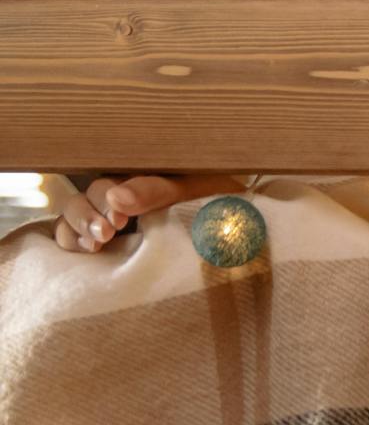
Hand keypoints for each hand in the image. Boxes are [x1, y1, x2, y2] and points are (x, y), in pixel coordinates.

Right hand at [53, 174, 246, 253]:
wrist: (241, 222)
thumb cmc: (220, 198)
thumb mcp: (196, 188)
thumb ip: (158, 191)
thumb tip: (116, 198)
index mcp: (141, 173)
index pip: (106, 181)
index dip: (103, 198)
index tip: (118, 220)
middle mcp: (121, 193)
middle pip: (84, 197)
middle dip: (87, 215)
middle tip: (107, 233)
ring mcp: (112, 216)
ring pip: (73, 215)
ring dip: (75, 229)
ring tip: (95, 246)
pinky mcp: (110, 240)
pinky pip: (74, 236)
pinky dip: (71, 241)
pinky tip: (85, 251)